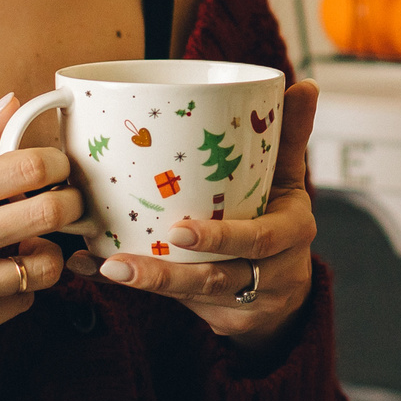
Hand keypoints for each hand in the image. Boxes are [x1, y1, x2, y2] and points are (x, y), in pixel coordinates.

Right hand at [0, 93, 84, 358]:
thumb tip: (10, 105)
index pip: (27, 168)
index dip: (56, 162)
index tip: (56, 166)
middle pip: (51, 212)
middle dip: (71, 202)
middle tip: (65, 200)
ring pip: (47, 264)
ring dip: (46, 250)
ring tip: (27, 242)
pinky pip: (26, 300)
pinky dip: (21, 286)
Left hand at [71, 81, 320, 353]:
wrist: (288, 290)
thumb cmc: (280, 220)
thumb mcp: (289, 180)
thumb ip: (289, 135)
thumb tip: (305, 83)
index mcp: (291, 232)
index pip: (258, 239)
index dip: (221, 237)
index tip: (178, 230)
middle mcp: (271, 272)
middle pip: (217, 277)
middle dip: (169, 274)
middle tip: (122, 262)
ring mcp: (243, 301)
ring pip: (193, 294)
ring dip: (147, 283)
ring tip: (107, 268)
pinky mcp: (217, 318)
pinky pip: (175, 304)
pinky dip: (135, 288)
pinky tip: (95, 270)